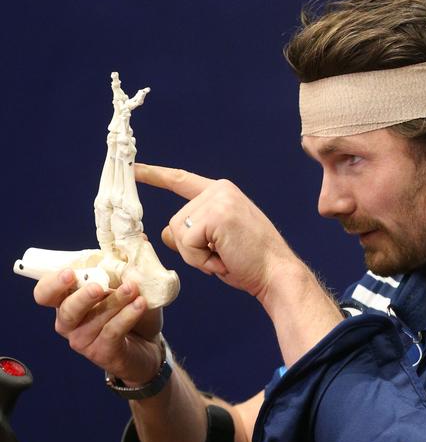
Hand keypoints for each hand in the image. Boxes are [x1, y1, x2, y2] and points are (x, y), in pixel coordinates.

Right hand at [33, 269, 162, 384]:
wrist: (148, 342)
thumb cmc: (128, 309)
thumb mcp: (121, 285)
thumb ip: (116, 272)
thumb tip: (124, 255)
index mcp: (67, 300)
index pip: (45, 293)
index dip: (53, 283)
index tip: (70, 273)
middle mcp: (69, 322)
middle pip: (66, 310)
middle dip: (82, 297)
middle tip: (99, 287)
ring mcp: (83, 340)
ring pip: (94, 319)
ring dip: (115, 301)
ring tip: (132, 289)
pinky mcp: (102, 353)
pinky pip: (112, 332)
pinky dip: (127, 316)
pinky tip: (140, 304)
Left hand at [135, 164, 299, 300]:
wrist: (276, 273)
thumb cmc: (250, 262)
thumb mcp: (215, 244)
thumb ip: (191, 232)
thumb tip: (165, 232)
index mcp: (222, 193)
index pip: (181, 180)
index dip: (155, 175)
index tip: (133, 168)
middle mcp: (220, 190)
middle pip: (175, 221)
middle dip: (191, 248)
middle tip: (221, 256)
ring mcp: (219, 200)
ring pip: (178, 232)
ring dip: (196, 255)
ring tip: (224, 258)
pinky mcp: (216, 215)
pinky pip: (186, 243)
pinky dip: (200, 260)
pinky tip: (223, 260)